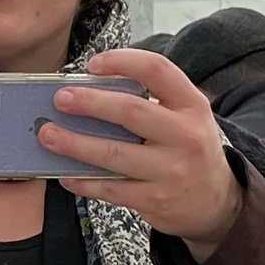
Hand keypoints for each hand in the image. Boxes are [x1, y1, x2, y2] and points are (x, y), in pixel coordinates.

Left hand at [36, 48, 242, 254]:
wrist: (216, 203)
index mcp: (192, 105)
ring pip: (114, 154)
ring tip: (48, 136)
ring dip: (75, 144)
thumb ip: (153, 102)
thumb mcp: (186, 118)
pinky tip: (65, 175)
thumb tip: (90, 90)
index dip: (122, 61)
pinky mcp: (155, 200)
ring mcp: (170, 170)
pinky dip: (83, 181)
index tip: (92, 64)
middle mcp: (185, 136)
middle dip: (89, 103)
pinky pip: (110, 189)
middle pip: (130, 112)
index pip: (157, 70)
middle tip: (59, 99)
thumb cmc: (188, 149)